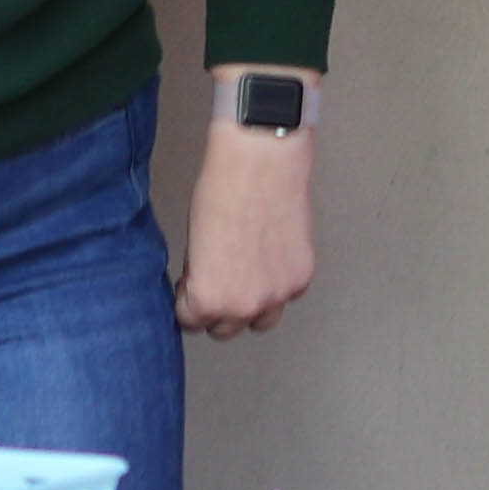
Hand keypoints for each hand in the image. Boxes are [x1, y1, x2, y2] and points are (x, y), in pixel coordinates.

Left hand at [177, 104, 318, 335]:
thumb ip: (199, 275)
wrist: (262, 161)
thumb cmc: (222, 189)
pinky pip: (286, 296)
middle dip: (216, 309)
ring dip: (249, 305)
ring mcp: (278, 294)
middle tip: (215, 281)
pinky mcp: (302, 277)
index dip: (187, 302)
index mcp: (209, 298)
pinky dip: (277, 283)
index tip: (189, 289)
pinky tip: (267, 258)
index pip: (191, 322)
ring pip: (260, 321)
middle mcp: (245, 305)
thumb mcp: (193, 240)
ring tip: (243, 273)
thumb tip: (203, 285)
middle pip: (225, 329)